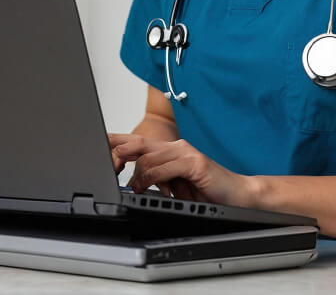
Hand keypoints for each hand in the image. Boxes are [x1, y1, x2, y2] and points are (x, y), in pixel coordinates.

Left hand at [108, 133, 255, 207]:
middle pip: (138, 142)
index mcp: (169, 150)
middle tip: (109, 167)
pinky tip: (147, 186)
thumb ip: (157, 179)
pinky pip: (165, 167)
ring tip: (134, 188)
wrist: (238, 195)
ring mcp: (185, 152)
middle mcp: (176, 146)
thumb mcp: (176, 186)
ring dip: (136, 175)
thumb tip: (132, 182)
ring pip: (148, 157)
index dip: (116, 142)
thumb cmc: (207, 191)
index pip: (138, 141)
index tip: (97, 145)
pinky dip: (152, 178)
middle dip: (118, 153)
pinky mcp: (194, 162)